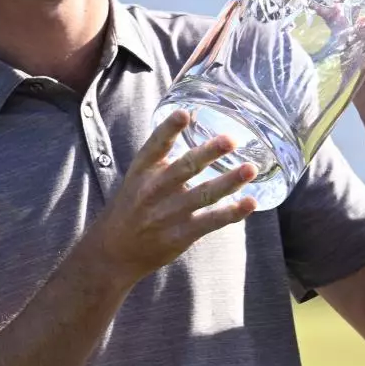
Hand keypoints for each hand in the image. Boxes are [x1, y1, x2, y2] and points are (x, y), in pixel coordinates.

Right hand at [83, 110, 258, 285]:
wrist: (114, 252)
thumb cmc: (132, 208)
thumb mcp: (137, 178)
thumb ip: (162, 159)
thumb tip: (193, 127)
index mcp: (142, 170)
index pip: (155, 145)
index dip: (169, 128)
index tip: (184, 113)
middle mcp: (154, 190)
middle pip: (184, 168)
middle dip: (208, 153)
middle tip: (230, 140)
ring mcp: (168, 214)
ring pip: (203, 195)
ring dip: (229, 182)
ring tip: (250, 169)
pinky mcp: (180, 235)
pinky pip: (211, 222)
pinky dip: (232, 213)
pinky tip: (250, 202)